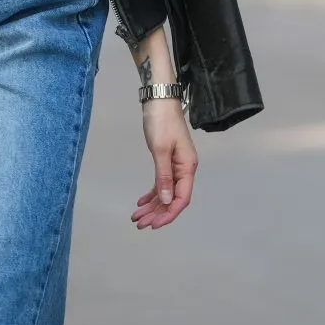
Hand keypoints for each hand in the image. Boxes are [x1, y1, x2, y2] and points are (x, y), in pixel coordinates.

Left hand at [132, 97, 196, 230]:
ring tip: (137, 217)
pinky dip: (152, 193)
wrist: (159, 100)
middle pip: (173, 198)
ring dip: (152, 206)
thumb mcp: (160, 149)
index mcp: (187, 167)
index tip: (154, 224)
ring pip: (165, 192)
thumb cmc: (161, 122)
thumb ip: (164, 176)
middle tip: (140, 224)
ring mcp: (176, 165)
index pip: (182, 198)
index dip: (169, 213)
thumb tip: (167, 199)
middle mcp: (184, 169)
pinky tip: (141, 202)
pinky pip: (161, 182)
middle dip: (157, 213)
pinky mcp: (167, 160)